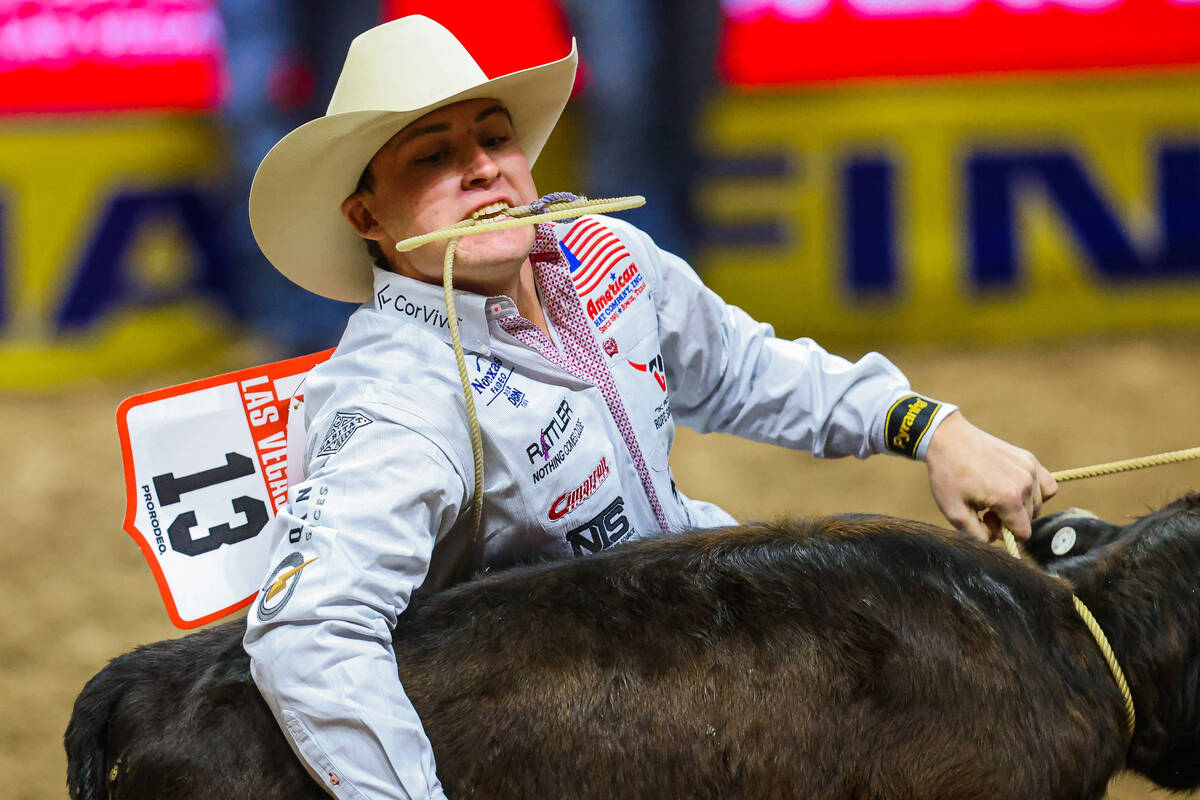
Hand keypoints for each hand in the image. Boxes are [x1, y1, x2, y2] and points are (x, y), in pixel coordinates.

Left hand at [924, 411, 1056, 541]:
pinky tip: (1015, 489)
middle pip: (1030, 519)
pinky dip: (1035, 492)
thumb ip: (977, 536)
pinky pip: (1047, 485)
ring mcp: (1030, 468)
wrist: (948, 439)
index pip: (1023, 533)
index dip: (1004, 533)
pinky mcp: (1030, 458)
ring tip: (995, 496)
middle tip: (985, 507)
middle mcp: (1025, 483)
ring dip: (1020, 506)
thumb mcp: (954, 512)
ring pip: (1038, 504)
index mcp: (1009, 498)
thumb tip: (996, 540)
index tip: (986, 521)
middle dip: (1009, 519)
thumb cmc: (948, 475)